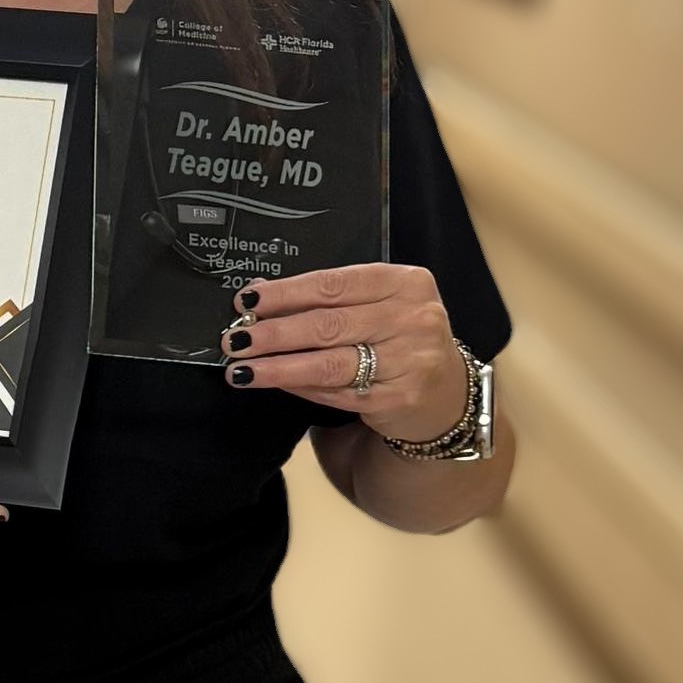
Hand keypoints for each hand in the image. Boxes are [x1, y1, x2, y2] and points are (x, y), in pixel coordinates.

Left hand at [218, 264, 469, 437]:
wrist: (447, 395)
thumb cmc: (401, 340)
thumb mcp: (382, 306)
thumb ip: (335, 299)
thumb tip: (262, 298)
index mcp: (406, 283)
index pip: (335, 284)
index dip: (286, 293)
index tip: (247, 300)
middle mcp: (414, 319)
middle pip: (328, 324)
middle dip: (274, 332)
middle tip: (235, 338)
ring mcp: (410, 361)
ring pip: (329, 363)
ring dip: (279, 366)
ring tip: (241, 368)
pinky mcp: (399, 399)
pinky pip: (338, 392)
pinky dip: (301, 387)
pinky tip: (274, 382)